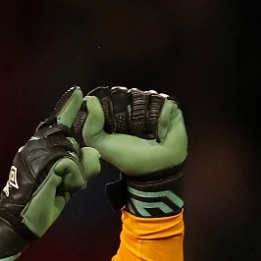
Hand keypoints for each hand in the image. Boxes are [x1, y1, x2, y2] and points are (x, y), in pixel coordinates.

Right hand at [0, 87, 100, 260]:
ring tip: (61, 189)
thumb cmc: (40, 204)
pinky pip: (73, 164)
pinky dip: (74, 180)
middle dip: (77, 162)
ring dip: (75, 175)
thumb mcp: (65, 183)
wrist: (20, 221)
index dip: (67, 108)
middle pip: (71, 139)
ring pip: (74, 152)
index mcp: (36, 148)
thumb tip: (94, 154)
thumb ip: (79, 167)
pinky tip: (62, 190)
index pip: (55, 124)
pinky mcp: (46, 162)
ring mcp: (38, 152)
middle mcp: (35, 146)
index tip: (78, 92)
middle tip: (65, 184)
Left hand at [74, 86, 187, 216]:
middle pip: (126, 94)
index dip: (109, 109)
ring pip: (145, 96)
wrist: (154, 167)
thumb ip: (90, 125)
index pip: (108, 95)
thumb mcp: (100, 144)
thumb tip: (90, 99)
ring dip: (144, 119)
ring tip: (146, 133)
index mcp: (113, 108)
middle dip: (126, 115)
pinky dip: (161, 121)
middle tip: (131, 132)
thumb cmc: (126, 155)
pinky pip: (163, 103)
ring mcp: (151, 102)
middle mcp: (132, 101)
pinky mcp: (170, 106)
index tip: (112, 127)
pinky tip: (159, 134)